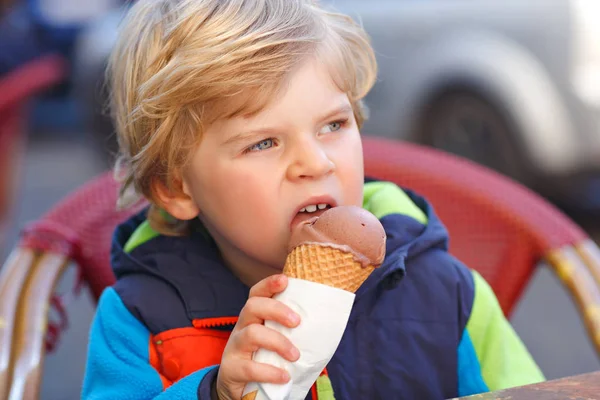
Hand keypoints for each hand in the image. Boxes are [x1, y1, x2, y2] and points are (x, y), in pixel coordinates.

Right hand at [215, 274, 300, 399]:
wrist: (239, 387)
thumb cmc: (264, 358)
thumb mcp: (274, 339)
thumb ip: (289, 329)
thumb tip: (324, 323)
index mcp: (254, 317)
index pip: (257, 293)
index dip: (269, 284)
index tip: (285, 280)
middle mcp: (241, 327)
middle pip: (252, 306)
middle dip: (276, 310)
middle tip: (297, 322)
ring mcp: (234, 347)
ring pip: (251, 334)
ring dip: (278, 343)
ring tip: (295, 355)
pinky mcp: (231, 368)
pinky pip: (250, 367)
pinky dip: (270, 372)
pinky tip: (284, 376)